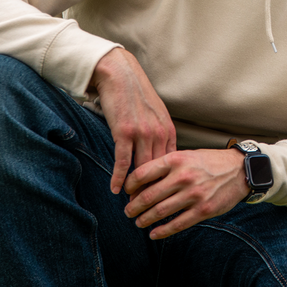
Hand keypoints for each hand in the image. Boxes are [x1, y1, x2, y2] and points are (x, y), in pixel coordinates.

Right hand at [90, 48, 176, 194]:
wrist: (121, 74)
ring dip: (136, 190)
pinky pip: (123, 160)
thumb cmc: (137, 95)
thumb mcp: (156, 115)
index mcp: (169, 131)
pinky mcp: (125, 132)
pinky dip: (120, 177)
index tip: (163, 200)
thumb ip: (160, 135)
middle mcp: (159, 133)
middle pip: (158, 172)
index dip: (166, 184)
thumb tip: (160, 157)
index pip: (171, 166)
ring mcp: (143, 133)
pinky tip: (116, 189)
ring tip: (132, 206)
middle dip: (153, 192)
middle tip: (148, 211)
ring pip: (142, 169)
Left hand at [123, 148, 247, 238]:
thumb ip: (167, 166)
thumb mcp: (188, 155)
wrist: (240, 169)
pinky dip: (161, 232)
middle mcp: (183, 176)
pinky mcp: (203, 210)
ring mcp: (193, 194)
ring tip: (139, 222)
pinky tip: (154, 233)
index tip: (126, 192)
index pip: (142, 174)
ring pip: (159, 212)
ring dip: (144, 220)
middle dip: (133, 207)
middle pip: (147, 196)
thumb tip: (142, 182)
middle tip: (128, 212)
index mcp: (177, 159)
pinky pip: (176, 225)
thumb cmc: (210, 162)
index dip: (129, 186)